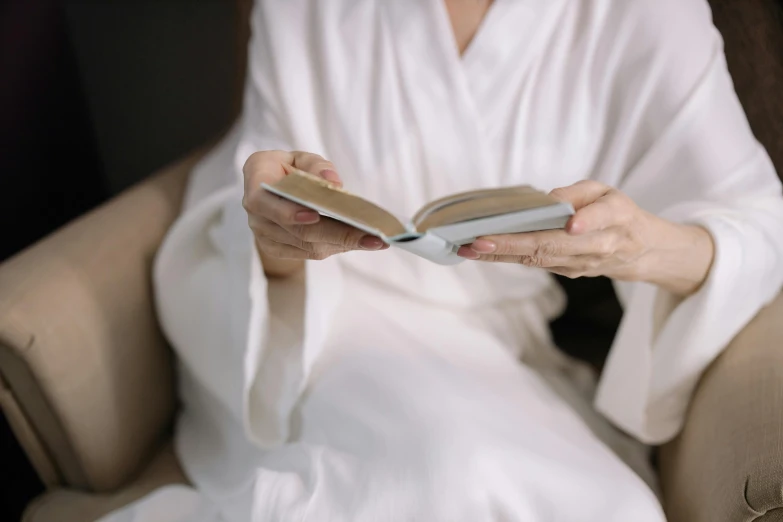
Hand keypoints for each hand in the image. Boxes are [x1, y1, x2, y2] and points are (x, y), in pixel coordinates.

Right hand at [242, 150, 387, 277]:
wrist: (272, 186)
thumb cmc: (289, 168)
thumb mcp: (301, 157)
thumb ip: (316, 165)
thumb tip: (333, 183)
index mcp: (256, 181)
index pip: (264, 202)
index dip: (287, 212)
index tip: (315, 215)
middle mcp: (256, 213)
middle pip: (297, 230)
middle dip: (337, 233)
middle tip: (371, 236)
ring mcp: (264, 235)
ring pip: (307, 245)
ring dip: (342, 243)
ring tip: (375, 240)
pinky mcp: (276, 249)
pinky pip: (308, 253)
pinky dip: (336, 247)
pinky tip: (359, 243)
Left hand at [457, 180, 714, 295]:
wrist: (639, 251)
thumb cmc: (617, 214)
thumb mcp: (608, 192)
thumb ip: (580, 194)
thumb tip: (548, 200)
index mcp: (613, 218)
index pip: (598, 219)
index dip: (586, 222)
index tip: (571, 225)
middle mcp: (596, 246)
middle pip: (552, 246)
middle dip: (513, 244)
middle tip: (479, 240)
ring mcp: (580, 264)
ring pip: (537, 259)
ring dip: (501, 254)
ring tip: (469, 247)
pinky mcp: (567, 271)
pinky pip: (534, 263)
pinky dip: (506, 257)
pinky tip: (480, 251)